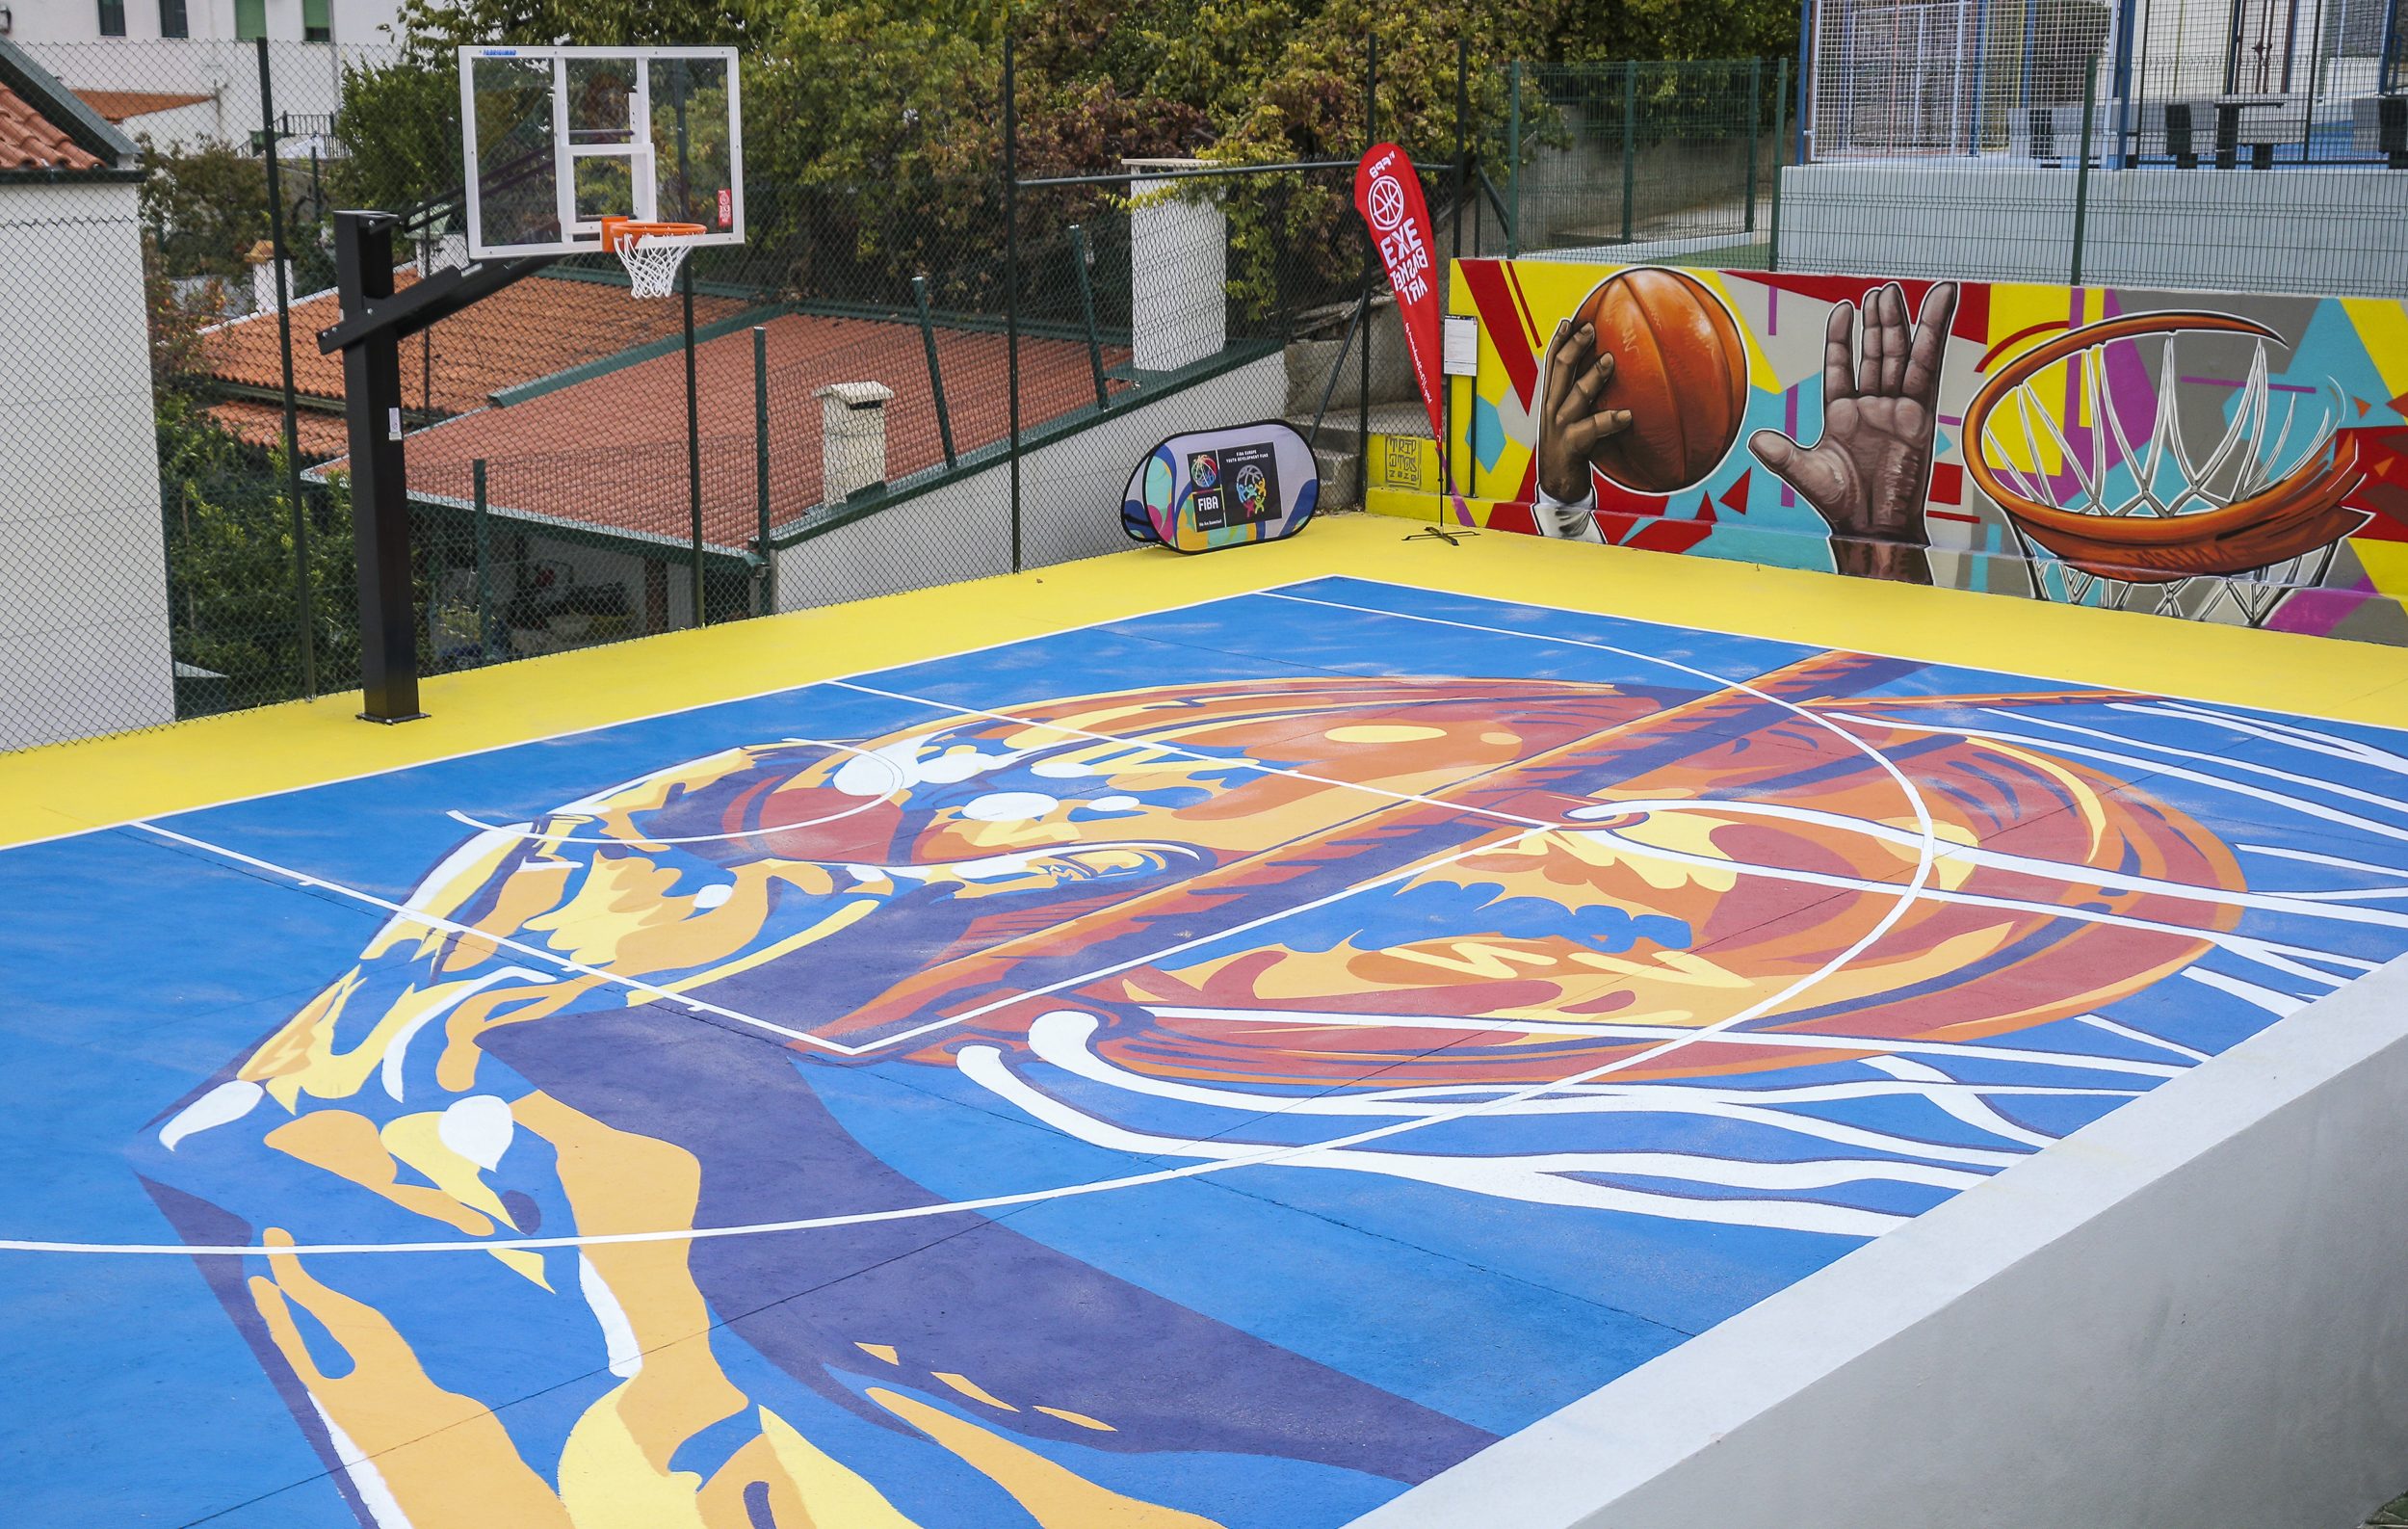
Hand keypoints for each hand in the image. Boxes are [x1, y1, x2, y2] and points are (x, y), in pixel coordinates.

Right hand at [1535, 316, 1632, 503]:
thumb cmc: (1572, 451)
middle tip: (1592, 328)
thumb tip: (1610, 378)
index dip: (1558, 341)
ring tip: (1610, 361)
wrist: (1558, 487)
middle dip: (1574, 346)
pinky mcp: (1570, 445)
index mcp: (1551, 401)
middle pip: (1560, 370)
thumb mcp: (1575, 420)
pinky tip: (1627, 415)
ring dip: (1592, 377)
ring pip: (1575, 395)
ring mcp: (1559, 426)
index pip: (1551, 364)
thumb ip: (1587, 399)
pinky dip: (1609, 421)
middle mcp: (1552, 410)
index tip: (1569, 320)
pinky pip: (1592, 429)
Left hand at [1749, 281, 1957, 583]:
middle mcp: (1871, 406)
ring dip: (1902, 322)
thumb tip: (1755, 442)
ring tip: (1902, 290)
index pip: (1840, 367)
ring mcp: (1896, 407)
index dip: (1841, 338)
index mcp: (1842, 414)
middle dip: (1877, 323)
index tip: (1845, 307)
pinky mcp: (1920, 411)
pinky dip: (1933, 332)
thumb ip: (1781, 455)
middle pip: (1875, 354)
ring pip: (1901, 354)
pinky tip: (1940, 303)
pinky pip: (1927, 365)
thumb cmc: (1840, 503)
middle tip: (1882, 292)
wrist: (1871, 525)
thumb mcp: (1805, 473)